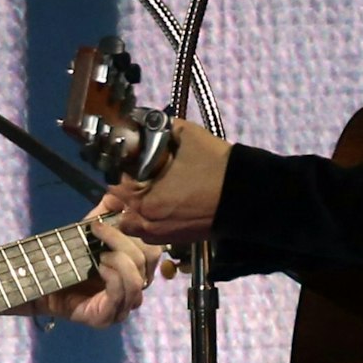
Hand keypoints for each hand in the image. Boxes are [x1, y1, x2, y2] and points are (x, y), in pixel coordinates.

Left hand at [39, 210, 162, 328]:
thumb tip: (118, 193)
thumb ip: (104, 212)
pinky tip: (99, 267)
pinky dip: (113, 276)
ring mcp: (123, 306)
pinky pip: (121, 294)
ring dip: (119, 259)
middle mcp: (134, 289)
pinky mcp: (107, 318)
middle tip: (99, 230)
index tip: (116, 213)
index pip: (153, 249)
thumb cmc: (65, 261)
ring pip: (138, 280)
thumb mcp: (87, 232)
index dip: (138, 229)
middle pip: (148, 261)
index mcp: (134, 269)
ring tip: (98, 253)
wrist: (37, 286)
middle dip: (124, 241)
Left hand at [110, 118, 228, 246]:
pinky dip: (152, 220)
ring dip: (136, 209)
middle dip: (126, 192)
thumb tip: (145, 121)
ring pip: (134, 224)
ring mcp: (163, 236)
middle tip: (140, 176)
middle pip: (121, 208)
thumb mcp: (187, 135)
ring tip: (151, 192)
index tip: (130, 161)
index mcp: (145, 200)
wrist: (248, 196)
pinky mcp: (178, 241)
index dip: (121, 171)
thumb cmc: (216, 167)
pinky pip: (152, 233)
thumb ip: (160, 126)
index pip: (115, 187)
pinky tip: (167, 203)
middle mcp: (149, 223)